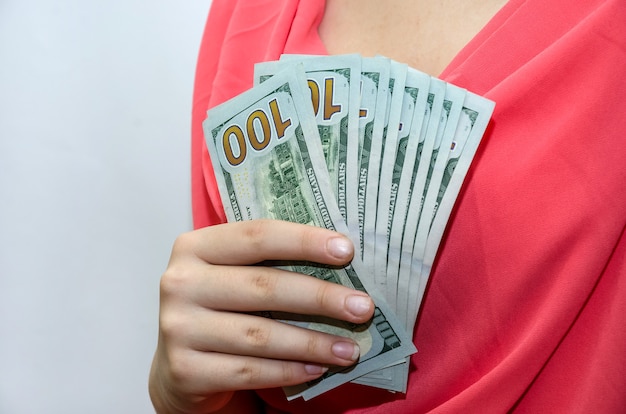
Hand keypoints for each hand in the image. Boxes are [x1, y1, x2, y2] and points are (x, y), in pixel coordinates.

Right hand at [149, 219, 374, 412]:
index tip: (347, 250)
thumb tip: (340, 259)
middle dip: (320, 297)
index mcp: (195, 247)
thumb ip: (268, 262)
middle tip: (362, 307)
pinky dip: (288, 371)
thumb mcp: (232, 274)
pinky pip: (249, 371)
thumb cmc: (219, 308)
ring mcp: (177, 328)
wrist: (178, 363)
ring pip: (260, 335)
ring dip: (312, 342)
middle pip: (263, 286)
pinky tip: (317, 368)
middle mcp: (180, 283)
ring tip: (350, 349)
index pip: (257, 236)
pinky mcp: (184, 370)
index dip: (304, 241)